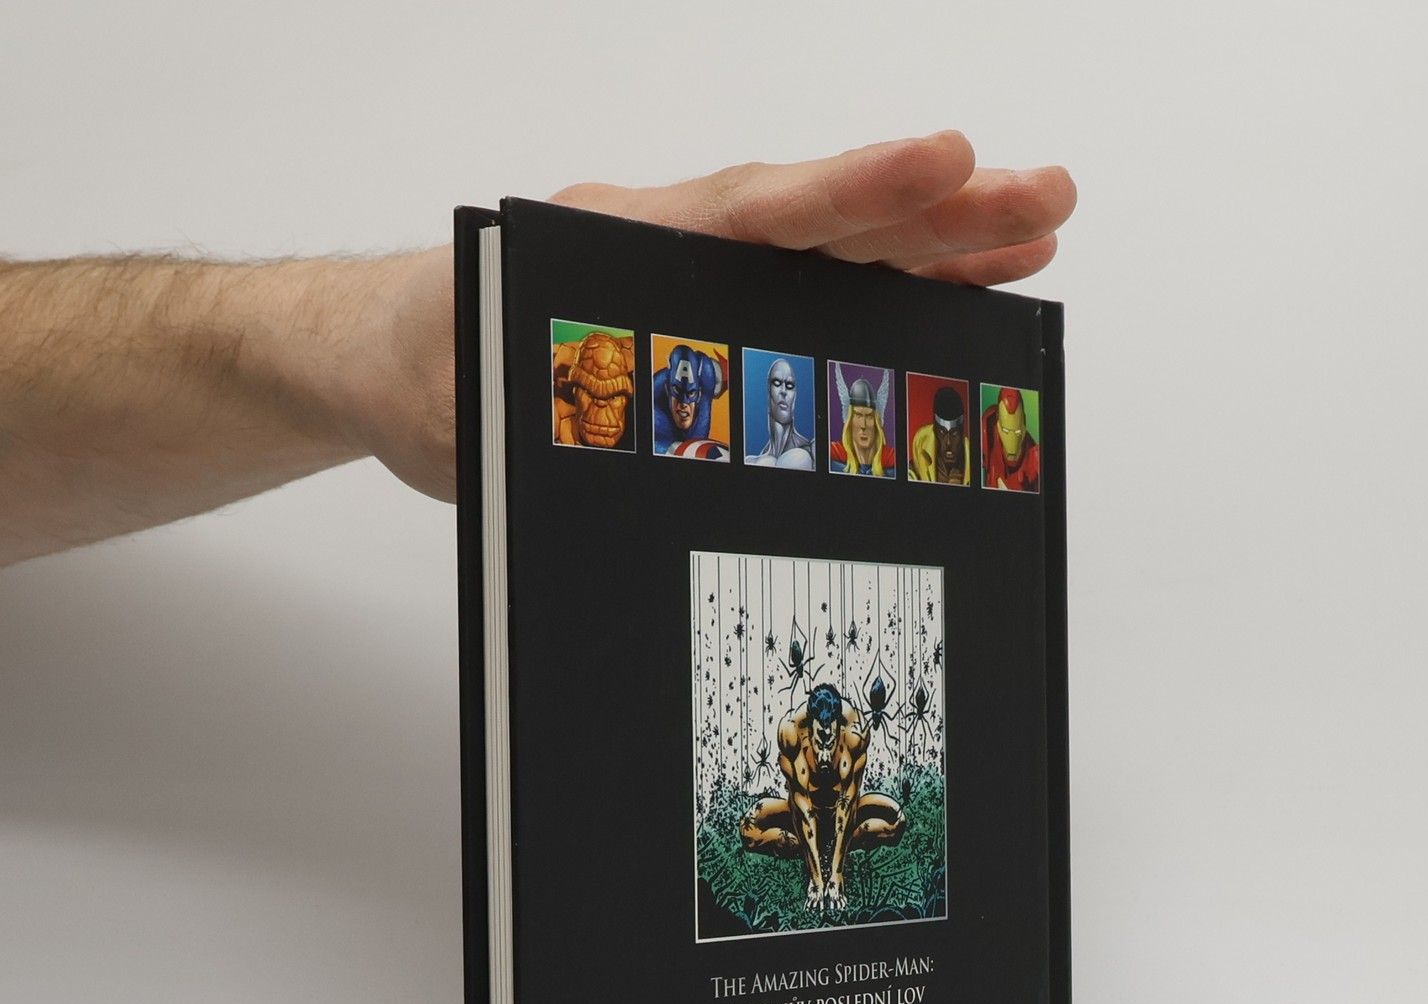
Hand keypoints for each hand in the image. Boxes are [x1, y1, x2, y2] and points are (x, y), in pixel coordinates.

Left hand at [350, 133, 1074, 502]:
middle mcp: (671, 245)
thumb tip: (603, 417)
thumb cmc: (416, 370)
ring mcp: (699, 277)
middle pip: (819, 222)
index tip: (942, 161)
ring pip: (833, 256)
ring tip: (1039, 227)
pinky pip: (816, 298)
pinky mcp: (711, 316)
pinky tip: (961, 290)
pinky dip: (890, 289)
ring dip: (937, 243)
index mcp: (614, 243)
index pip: (751, 211)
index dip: (850, 192)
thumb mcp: (454, 403)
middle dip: (936, 209)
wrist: (384, 362)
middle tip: (1043, 194)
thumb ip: (524, 407)